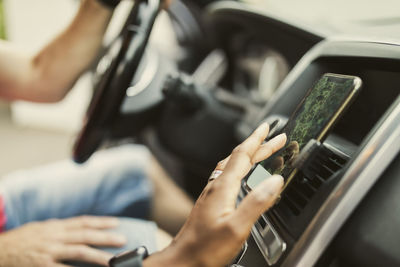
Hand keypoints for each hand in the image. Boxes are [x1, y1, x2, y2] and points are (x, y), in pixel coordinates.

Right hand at [0, 216, 126, 266]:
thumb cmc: (20, 241)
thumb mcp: (40, 229)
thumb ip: (59, 229)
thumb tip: (77, 228)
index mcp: (55, 227)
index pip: (82, 222)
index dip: (100, 222)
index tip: (116, 223)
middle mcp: (55, 236)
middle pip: (85, 235)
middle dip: (105, 237)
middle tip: (124, 240)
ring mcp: (49, 251)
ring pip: (79, 251)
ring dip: (99, 256)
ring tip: (114, 261)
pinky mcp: (43, 265)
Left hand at [144, 123, 286, 266]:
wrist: (183, 259)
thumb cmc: (206, 248)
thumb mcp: (237, 227)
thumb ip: (257, 202)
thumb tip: (275, 181)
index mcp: (223, 187)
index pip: (243, 155)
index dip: (258, 140)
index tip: (269, 129)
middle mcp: (216, 185)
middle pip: (239, 157)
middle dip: (259, 145)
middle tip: (275, 137)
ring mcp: (212, 192)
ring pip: (233, 165)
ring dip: (250, 155)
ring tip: (263, 150)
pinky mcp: (211, 201)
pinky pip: (228, 175)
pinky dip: (241, 168)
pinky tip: (243, 174)